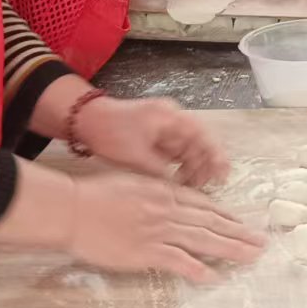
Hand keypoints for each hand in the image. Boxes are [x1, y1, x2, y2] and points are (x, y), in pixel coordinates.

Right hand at [63, 174, 263, 282]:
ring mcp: (159, 230)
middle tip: (262, 242)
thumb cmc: (92, 194)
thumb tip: (163, 202)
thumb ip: (151, 193)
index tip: (241, 223)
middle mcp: (168, 209)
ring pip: (204, 240)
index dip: (225, 214)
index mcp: (163, 191)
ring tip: (252, 257)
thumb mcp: (129, 183)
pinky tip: (215, 277)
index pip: (203, 204)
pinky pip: (179, 261)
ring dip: (231, 249)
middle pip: (212, 221)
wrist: (72, 208)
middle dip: (239, 232)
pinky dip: (199, 270)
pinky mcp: (147, 251)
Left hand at [74, 95, 229, 187]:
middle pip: (200, 144)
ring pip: (190, 151)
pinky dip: (181, 168)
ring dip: (193, 169)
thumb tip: (178, 189)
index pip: (204, 135)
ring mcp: (166, 129)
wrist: (84, 120)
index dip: (216, 156)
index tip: (222, 175)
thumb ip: (160, 171)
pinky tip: (179, 183)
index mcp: (172, 117)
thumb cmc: (109, 131)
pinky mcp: (158, 138)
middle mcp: (173, 120)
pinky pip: (178, 154)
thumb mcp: (136, 156)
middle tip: (203, 188)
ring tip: (191, 189)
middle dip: (204, 167)